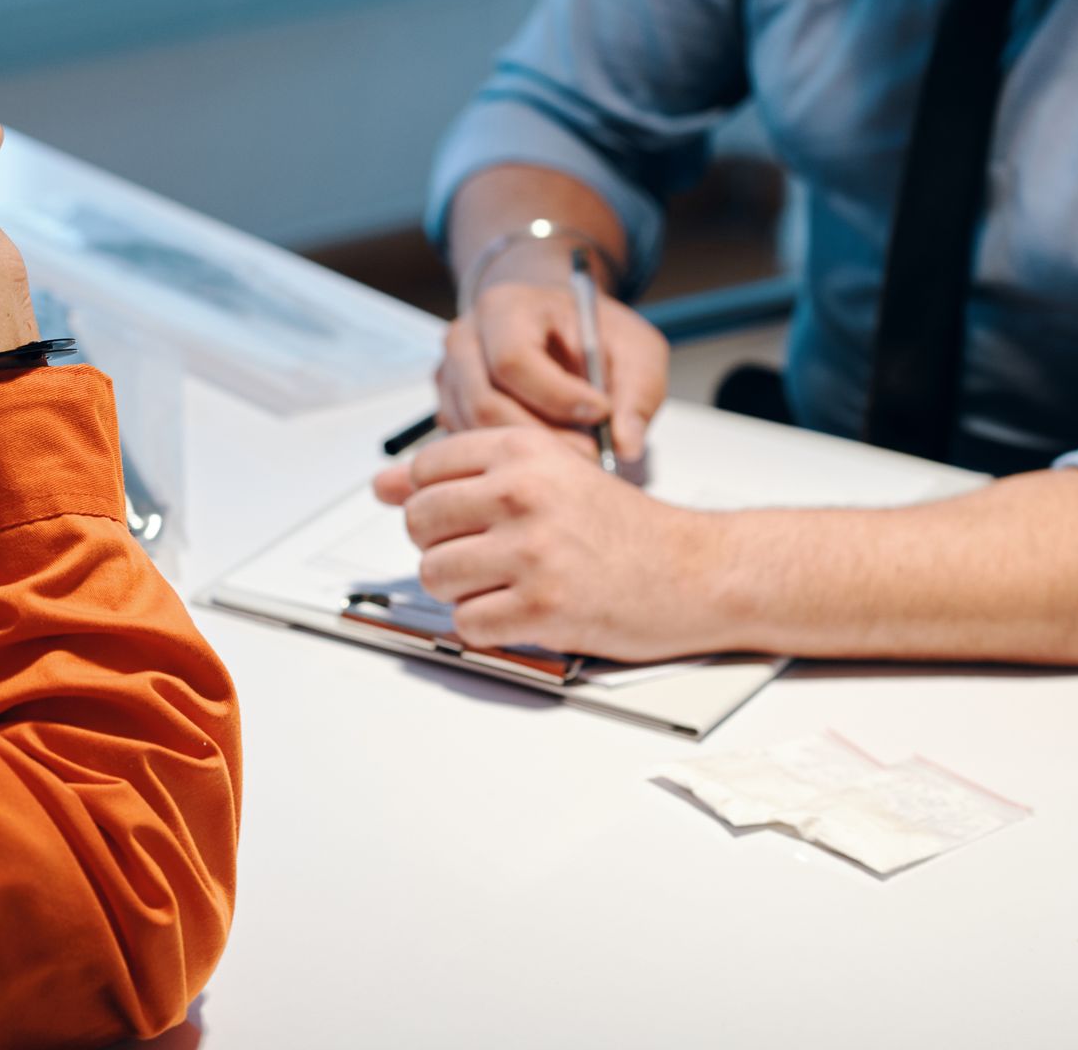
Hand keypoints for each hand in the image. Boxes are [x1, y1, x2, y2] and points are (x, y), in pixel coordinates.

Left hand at [373, 427, 720, 661]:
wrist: (696, 570)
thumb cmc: (621, 526)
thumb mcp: (547, 475)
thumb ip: (462, 474)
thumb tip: (381, 484)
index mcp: (522, 450)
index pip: (424, 468)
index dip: (433, 499)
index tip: (464, 516)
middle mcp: (522, 492)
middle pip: (419, 523)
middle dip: (443, 546)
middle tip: (489, 554)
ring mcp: (531, 552)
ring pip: (435, 576)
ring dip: (463, 590)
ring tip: (508, 585)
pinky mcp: (542, 608)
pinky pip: (467, 624)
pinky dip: (487, 628)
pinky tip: (523, 613)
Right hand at [436, 277, 668, 460]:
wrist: (553, 323)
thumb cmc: (591, 331)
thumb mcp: (634, 348)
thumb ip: (638, 393)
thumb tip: (627, 446)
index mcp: (505, 307)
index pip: (513, 361)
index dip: (558, 397)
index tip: (601, 412)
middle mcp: (464, 338)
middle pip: (485, 404)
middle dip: (542, 436)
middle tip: (591, 451)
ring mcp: (448, 374)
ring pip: (474, 431)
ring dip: (524, 451)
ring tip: (572, 450)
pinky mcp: (447, 405)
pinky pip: (468, 443)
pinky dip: (506, 456)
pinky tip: (546, 450)